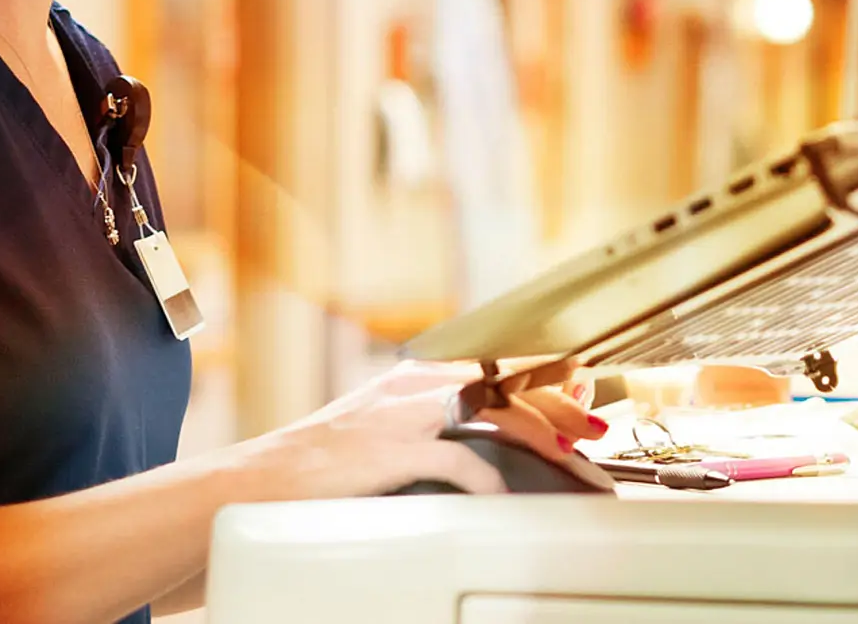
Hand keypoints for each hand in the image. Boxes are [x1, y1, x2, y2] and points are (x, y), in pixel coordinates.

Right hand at [229, 362, 605, 499]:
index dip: (546, 374)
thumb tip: (485, 437)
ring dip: (543, 439)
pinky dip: (489, 478)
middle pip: (507, 387)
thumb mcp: (382, 427)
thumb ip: (431, 424)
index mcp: (417, 377)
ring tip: (574, 462)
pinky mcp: (394, 451)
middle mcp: (416, 387)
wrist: (262, 478)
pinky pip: (458, 461)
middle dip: (559, 409)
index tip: (583, 387)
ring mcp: (406, 416)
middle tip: (594, 432)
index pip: (496, 364)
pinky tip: (508, 493)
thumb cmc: (322, 463)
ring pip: (495, 416)